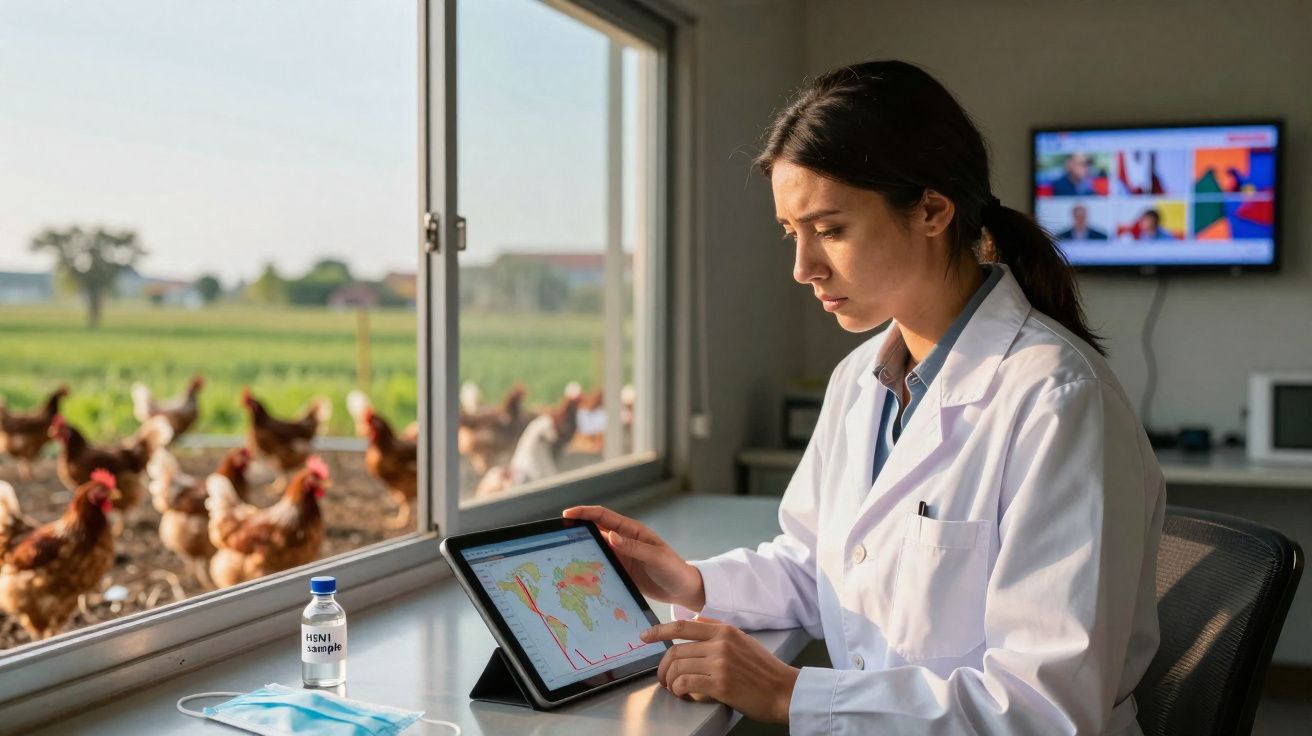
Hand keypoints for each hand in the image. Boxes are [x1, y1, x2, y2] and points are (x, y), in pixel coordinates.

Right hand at [561, 505, 704, 609]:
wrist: (683, 589)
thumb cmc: (674, 569)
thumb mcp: (656, 558)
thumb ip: (634, 547)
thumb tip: (610, 535)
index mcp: (633, 531)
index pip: (604, 517)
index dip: (585, 513)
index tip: (567, 514)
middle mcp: (624, 541)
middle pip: (595, 530)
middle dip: (577, 529)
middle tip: (557, 535)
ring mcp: (621, 556)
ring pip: (595, 549)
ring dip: (581, 550)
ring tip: (561, 555)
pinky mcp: (620, 571)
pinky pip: (600, 566)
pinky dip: (588, 568)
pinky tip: (577, 574)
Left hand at [641, 619, 799, 723]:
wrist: (785, 691)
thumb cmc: (765, 670)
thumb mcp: (743, 641)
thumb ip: (718, 632)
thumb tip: (694, 622)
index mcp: (725, 631)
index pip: (683, 626)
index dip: (659, 630)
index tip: (645, 636)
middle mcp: (721, 644)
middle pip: (676, 650)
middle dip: (663, 666)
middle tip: (663, 677)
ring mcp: (720, 664)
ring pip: (678, 668)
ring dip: (670, 681)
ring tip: (673, 688)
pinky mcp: (721, 685)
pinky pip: (686, 683)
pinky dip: (679, 690)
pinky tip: (683, 694)